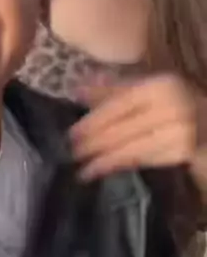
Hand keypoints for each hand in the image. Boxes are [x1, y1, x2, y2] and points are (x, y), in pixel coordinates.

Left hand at [70, 73, 199, 180]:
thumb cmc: (174, 100)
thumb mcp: (148, 88)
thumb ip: (114, 89)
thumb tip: (77, 90)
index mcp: (160, 86)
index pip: (120, 104)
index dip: (95, 119)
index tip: (73, 133)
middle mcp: (172, 107)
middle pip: (125, 128)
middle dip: (95, 142)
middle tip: (72, 153)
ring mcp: (180, 132)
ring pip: (134, 148)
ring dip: (106, 159)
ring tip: (83, 169)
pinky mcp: (184, 153)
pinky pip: (146, 160)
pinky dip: (122, 165)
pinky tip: (104, 169)